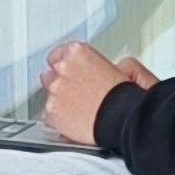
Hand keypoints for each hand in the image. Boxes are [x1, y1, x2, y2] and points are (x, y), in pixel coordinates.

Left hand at [38, 41, 155, 147]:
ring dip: (60, 103)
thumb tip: (94, 68)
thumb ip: (97, 64)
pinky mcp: (51, 112)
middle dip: (61, 85)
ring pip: (49, 97)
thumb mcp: (121, 66)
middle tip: (77, 94)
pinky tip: (76, 121)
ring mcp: (54, 91)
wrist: (123, 119)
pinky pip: (49, 116)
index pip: (57, 55)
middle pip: (50, 75)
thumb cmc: (124, 97)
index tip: (70, 75)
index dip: (65, 68)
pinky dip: (60, 120)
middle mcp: (62, 68)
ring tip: (80, 110)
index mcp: (77, 52)